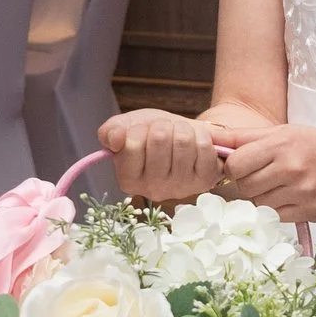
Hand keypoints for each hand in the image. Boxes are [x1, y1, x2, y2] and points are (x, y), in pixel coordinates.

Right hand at [98, 109, 220, 203]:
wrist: (182, 136)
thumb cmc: (151, 134)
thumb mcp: (125, 128)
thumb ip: (110, 132)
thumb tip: (115, 139)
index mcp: (128, 180)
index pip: (132, 144)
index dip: (139, 129)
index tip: (142, 132)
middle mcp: (154, 190)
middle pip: (159, 139)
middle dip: (162, 126)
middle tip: (164, 131)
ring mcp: (181, 188)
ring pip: (183, 141)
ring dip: (182, 128)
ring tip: (179, 134)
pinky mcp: (205, 181)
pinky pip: (204, 148)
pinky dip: (201, 135)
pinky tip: (196, 141)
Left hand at [217, 123, 315, 223]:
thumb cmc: (312, 146)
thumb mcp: (281, 132)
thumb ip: (242, 137)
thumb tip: (208, 139)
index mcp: (281, 144)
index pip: (235, 165)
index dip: (235, 167)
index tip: (244, 165)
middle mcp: (291, 168)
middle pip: (245, 187)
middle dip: (248, 183)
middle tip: (264, 176)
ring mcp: (301, 192)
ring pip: (259, 204)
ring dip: (262, 197)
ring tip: (279, 185)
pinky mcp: (309, 212)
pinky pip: (275, 217)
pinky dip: (277, 209)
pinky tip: (290, 196)